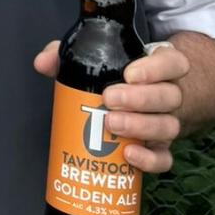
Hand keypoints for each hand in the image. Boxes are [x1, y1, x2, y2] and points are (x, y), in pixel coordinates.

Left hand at [33, 39, 188, 173]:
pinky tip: (128, 154)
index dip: (155, 69)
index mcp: (159, 67)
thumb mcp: (93, 58)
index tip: (129, 73)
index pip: (172, 62)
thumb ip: (66, 55)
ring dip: (140, 127)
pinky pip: (164, 158)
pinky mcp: (160, 148)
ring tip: (111, 124)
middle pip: (170, 95)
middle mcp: (169, 94)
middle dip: (140, 99)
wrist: (142, 99)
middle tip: (109, 99)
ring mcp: (167, 122)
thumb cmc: (115, 76)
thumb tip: (42, 63)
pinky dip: (149, 160)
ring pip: (168, 126)